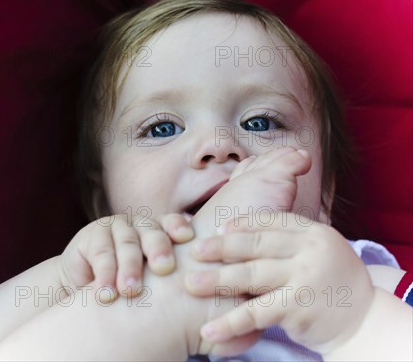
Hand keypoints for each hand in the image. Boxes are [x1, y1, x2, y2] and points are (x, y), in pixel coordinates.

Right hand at [59, 213, 193, 298]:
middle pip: (152, 231)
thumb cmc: (129, 298)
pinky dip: (105, 274)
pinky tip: (107, 294)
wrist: (85, 298)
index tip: (187, 238)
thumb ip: (182, 288)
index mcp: (159, 233)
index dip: (179, 228)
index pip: (173, 223)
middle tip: (164, 268)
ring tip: (130, 291)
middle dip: (159, 248)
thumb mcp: (156, 290)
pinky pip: (101, 252)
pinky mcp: (90, 235)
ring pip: (127, 242)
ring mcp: (114, 228)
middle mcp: (138, 226)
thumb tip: (222, 311)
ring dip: (130, 267)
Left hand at [185, 212, 373, 355]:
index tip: (215, 229)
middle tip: (194, 251)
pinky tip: (210, 330)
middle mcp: (310, 250)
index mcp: (313, 232)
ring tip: (191, 284)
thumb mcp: (315, 251)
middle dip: (221, 248)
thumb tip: (232, 230)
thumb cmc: (329, 283)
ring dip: (217, 281)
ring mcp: (305, 277)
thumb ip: (285, 241)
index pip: (270, 222)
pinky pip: (256, 313)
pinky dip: (230, 323)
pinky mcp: (298, 307)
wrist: (363, 322)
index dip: (240, 225)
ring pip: (251, 275)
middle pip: (256, 244)